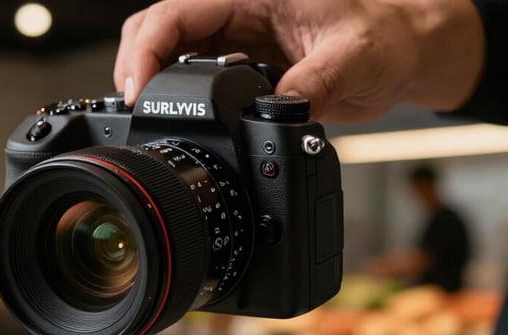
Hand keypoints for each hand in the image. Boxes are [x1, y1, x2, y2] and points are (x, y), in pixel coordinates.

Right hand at [114, 0, 484, 121]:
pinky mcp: (238, 67)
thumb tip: (273, 116)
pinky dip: (174, 100)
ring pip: (168, 54)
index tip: (138, 92)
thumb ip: (310, 84)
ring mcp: (234, 40)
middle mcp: (236, 12)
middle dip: (135, 68)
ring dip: (151, 86)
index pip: (175, 11)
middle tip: (135, 111)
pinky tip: (177, 120)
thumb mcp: (353, 57)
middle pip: (157, 29)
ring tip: (148, 119)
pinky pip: (190, 79)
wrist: (401, 51)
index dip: (146, 51)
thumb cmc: (386, 35)